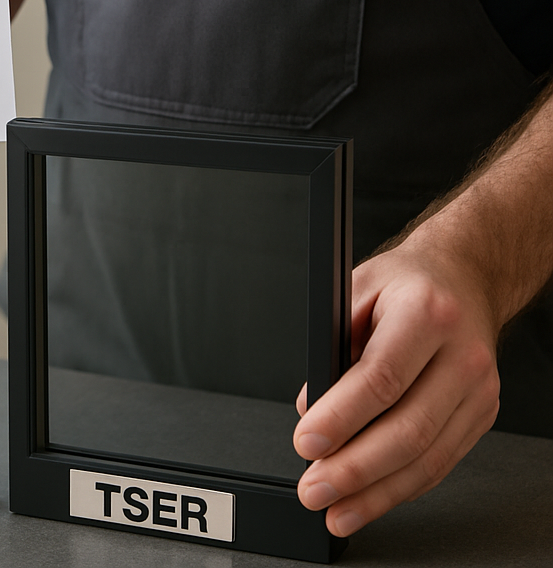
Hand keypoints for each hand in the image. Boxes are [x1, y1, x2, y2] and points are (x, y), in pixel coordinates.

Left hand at [292, 227, 500, 536]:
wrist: (464, 277)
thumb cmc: (405, 282)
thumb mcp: (355, 289)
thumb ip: (331, 345)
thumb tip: (310, 408)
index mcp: (426, 313)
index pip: (381, 378)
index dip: (341, 418)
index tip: (306, 443)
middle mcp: (461, 355)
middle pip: (408, 429)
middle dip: (355, 469)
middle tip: (314, 488)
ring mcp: (478, 389)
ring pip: (428, 457)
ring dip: (378, 492)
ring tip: (337, 510)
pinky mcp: (482, 414)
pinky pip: (441, 461)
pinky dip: (403, 487)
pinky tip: (372, 499)